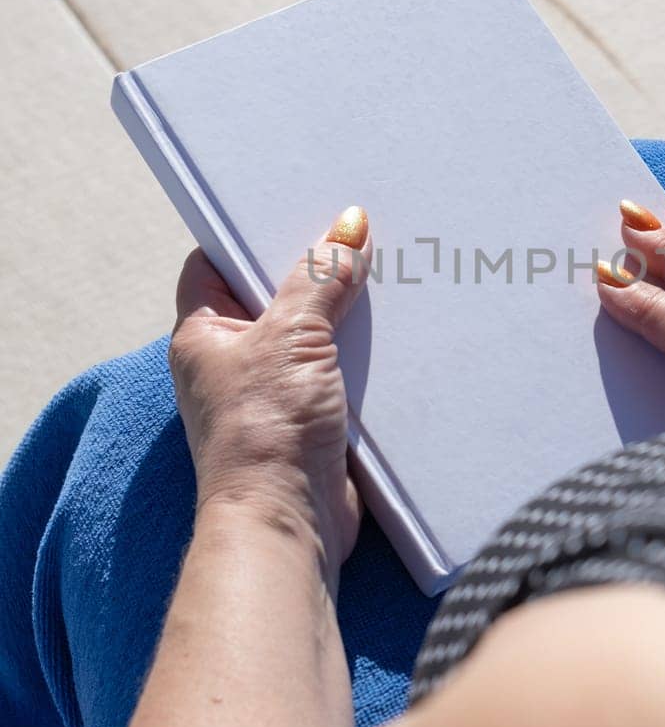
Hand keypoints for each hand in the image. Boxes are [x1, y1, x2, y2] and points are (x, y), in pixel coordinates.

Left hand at [168, 206, 371, 585]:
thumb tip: (348, 226)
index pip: (214, 263)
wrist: (288, 522)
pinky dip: (364, 353)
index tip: (293, 203)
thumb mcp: (291, 338)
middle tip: (357, 232)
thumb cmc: (265, 431)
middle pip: (274, 295)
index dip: (249, 233)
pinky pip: (339, 371)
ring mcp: (273, 391)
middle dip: (314, 270)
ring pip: (312, 334)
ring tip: (388, 270)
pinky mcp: (311, 418)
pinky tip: (399, 330)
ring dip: (346, 314)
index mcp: (204, 334)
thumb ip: (319, 280)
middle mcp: (233, 361)